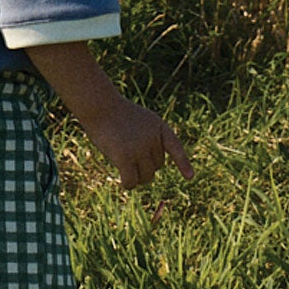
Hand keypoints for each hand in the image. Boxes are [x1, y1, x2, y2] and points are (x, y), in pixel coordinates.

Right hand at [24, 41, 193, 190]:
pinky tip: (121, 180)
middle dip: (144, 166)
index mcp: (159, 127)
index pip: (175, 147)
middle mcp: (153, 138)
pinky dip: (127, 184)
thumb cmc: (115, 114)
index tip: (190, 177)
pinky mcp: (125, 157)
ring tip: (122, 162)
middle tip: (128, 155)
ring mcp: (140, 148)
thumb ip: (149, 139)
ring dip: (135, 176)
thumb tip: (149, 171)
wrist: (99, 105)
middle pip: (156, 167)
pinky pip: (131, 181)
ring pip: (146, 177)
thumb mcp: (139, 121)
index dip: (183, 163)